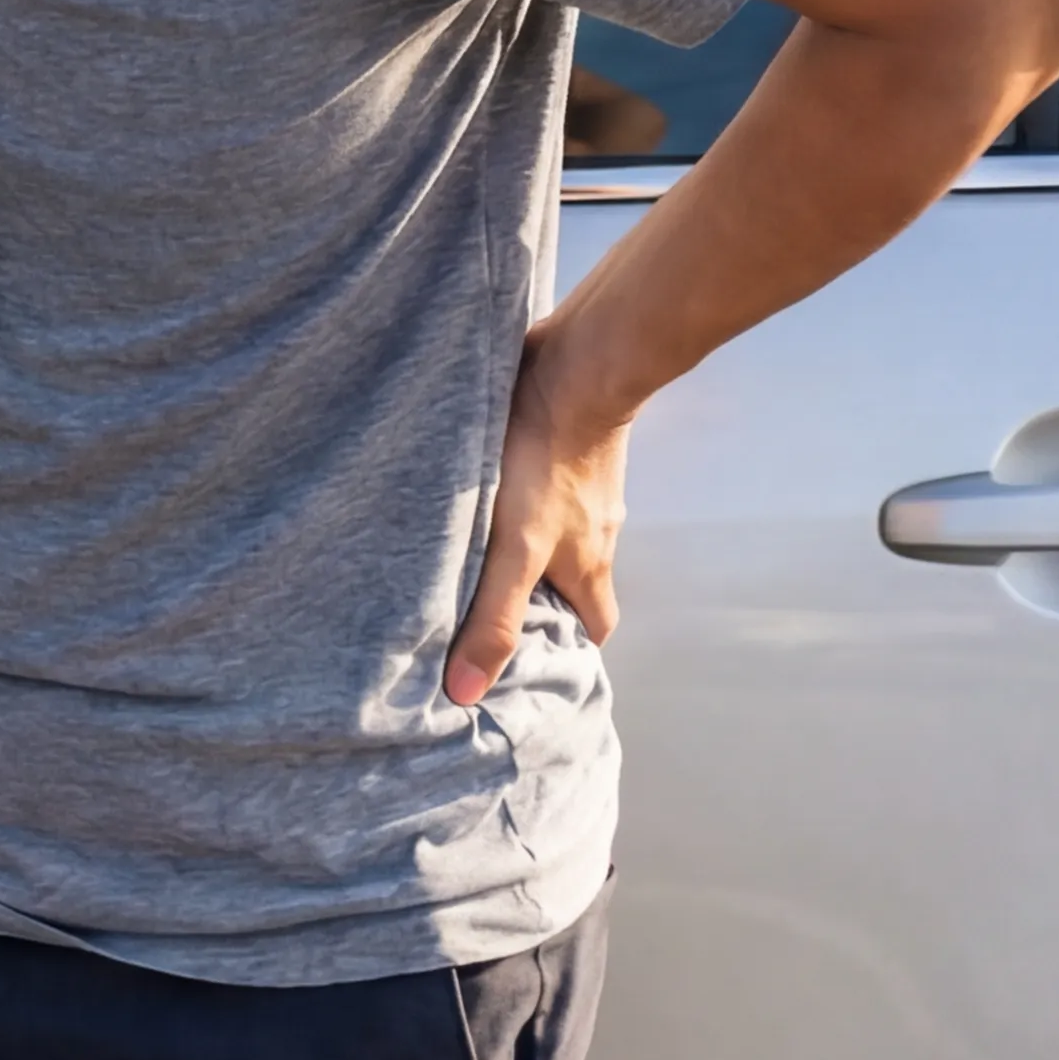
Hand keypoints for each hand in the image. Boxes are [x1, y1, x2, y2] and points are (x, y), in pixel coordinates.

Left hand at [450, 321, 630, 708]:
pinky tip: (476, 494)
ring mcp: (582, 489)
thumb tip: (466, 694)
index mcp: (591, 567)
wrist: (578, 365)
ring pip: (554, 536)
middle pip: (571, 584)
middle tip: (481, 613)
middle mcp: (593, 533)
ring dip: (519, 550)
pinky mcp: (561, 449)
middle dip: (535, 603)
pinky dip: (515, 501)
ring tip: (465, 556)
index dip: (568, 653)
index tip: (528, 666)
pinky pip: (542, 489)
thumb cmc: (549, 461)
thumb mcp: (518, 549)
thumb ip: (495, 617)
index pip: (593, 630)